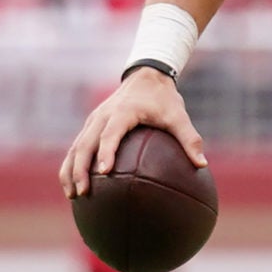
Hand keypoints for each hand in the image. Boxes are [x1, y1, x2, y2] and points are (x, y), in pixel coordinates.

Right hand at [61, 68, 205, 197]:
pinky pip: (76, 147)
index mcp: (123, 112)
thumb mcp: (179, 116)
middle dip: (80, 169)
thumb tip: (202, 165)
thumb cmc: (163, 99)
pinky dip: (71, 166)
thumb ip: (190, 139)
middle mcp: (103, 116)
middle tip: (83, 192)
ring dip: (70, 170)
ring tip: (73, 195)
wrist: (146, 76)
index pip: (110, 134)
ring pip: (75, 147)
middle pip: (84, 144)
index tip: (105, 171)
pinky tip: (74, 187)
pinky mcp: (90, 126)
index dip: (106, 151)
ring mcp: (93, 120)